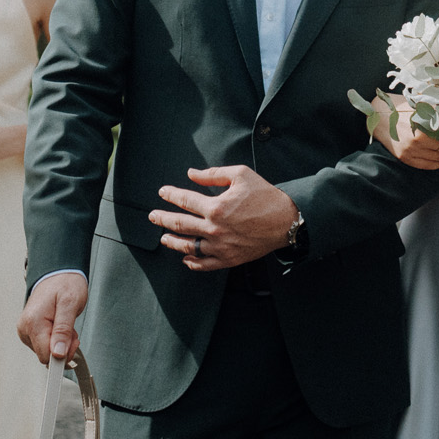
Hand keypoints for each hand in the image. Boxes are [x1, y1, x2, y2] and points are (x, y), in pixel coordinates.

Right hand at [17, 274, 88, 364]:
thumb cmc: (65, 284)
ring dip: (61, 343)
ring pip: (46, 352)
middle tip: (72, 329)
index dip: (63, 354)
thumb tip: (58, 353)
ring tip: (66, 324)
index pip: (45, 356)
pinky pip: (44, 345)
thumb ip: (63, 330)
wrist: (58, 273)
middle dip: (63, 347)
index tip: (74, 343)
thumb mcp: (70, 304)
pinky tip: (59, 326)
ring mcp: (26, 330)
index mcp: (33, 322)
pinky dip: (56, 339)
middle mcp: (25, 328)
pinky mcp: (29, 331)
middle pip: (46, 355)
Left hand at [150, 165, 296, 270]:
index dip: (170, 195)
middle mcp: (214, 229)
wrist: (286, 221)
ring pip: (188, 247)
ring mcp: (220, 247)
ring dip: (173, 242)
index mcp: (216, 206)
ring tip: (163, 237)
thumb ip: (213, 174)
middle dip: (162, 219)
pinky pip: (205, 264)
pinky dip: (192, 263)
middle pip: (179, 224)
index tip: (162, 192)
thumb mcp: (241, 175)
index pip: (185, 200)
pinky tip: (185, 258)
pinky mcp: (229, 259)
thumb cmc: (265, 196)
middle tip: (153, 216)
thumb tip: (191, 174)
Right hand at [366, 92, 438, 170]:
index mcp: (421, 128)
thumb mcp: (419, 105)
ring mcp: (409, 151)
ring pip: (435, 159)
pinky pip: (425, 166)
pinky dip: (436, 164)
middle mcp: (416, 142)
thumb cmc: (400, 108)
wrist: (378, 116)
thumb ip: (436, 112)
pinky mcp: (404, 158)